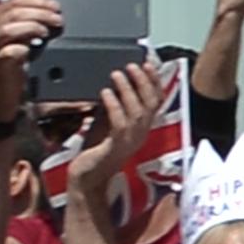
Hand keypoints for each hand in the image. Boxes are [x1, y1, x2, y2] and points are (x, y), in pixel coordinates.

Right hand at [0, 0, 66, 121]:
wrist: (4, 93)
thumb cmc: (15, 63)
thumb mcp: (23, 38)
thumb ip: (32, 23)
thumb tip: (55, 12)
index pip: (16, 1)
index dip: (38, 1)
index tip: (56, 6)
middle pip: (14, 12)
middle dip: (39, 13)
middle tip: (58, 20)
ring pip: (8, 28)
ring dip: (31, 27)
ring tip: (46, 32)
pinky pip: (7, 52)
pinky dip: (20, 49)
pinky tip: (31, 50)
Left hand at [67, 60, 166, 199]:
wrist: (87, 178)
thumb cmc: (96, 152)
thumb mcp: (107, 123)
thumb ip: (113, 107)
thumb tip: (113, 84)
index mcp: (141, 128)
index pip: (156, 102)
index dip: (155, 82)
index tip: (149, 64)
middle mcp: (141, 135)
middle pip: (150, 105)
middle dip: (143, 83)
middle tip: (132, 65)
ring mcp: (130, 142)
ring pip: (137, 113)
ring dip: (127, 91)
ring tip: (117, 74)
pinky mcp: (116, 148)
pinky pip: (119, 124)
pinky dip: (113, 106)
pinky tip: (105, 93)